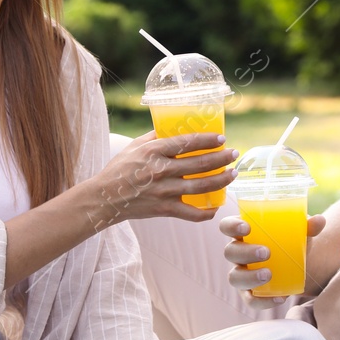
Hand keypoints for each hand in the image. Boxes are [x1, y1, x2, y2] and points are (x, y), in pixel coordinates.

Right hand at [88, 131, 236, 228]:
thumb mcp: (135, 146)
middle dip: (222, 159)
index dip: (208, 140)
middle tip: (234, 155)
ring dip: (221, 180)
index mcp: (154, 151)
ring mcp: (164, 191)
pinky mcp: (164, 209)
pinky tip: (216, 206)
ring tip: (233, 174)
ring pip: (201, 187)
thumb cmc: (119, 169)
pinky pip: (191, 213)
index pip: (187, 142)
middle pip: (200, 164)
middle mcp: (161, 170)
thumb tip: (174, 126)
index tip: (222, 139)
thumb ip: (155, 137)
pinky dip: (206, 212)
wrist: (104, 198)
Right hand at [219, 213, 326, 304]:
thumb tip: (319, 221)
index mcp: (244, 232)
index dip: (232, 226)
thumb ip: (308, 227)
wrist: (296, 265)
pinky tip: (280, 298)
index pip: (227, 226)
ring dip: (249, 277)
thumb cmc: (290, 242)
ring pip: (235, 277)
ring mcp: (242, 273)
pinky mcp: (250, 293)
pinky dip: (263, 301)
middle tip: (266, 252)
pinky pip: (250, 300)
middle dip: (245, 252)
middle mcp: (238, 253)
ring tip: (268, 275)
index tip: (247, 227)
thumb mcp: (299, 233)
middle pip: (230, 252)